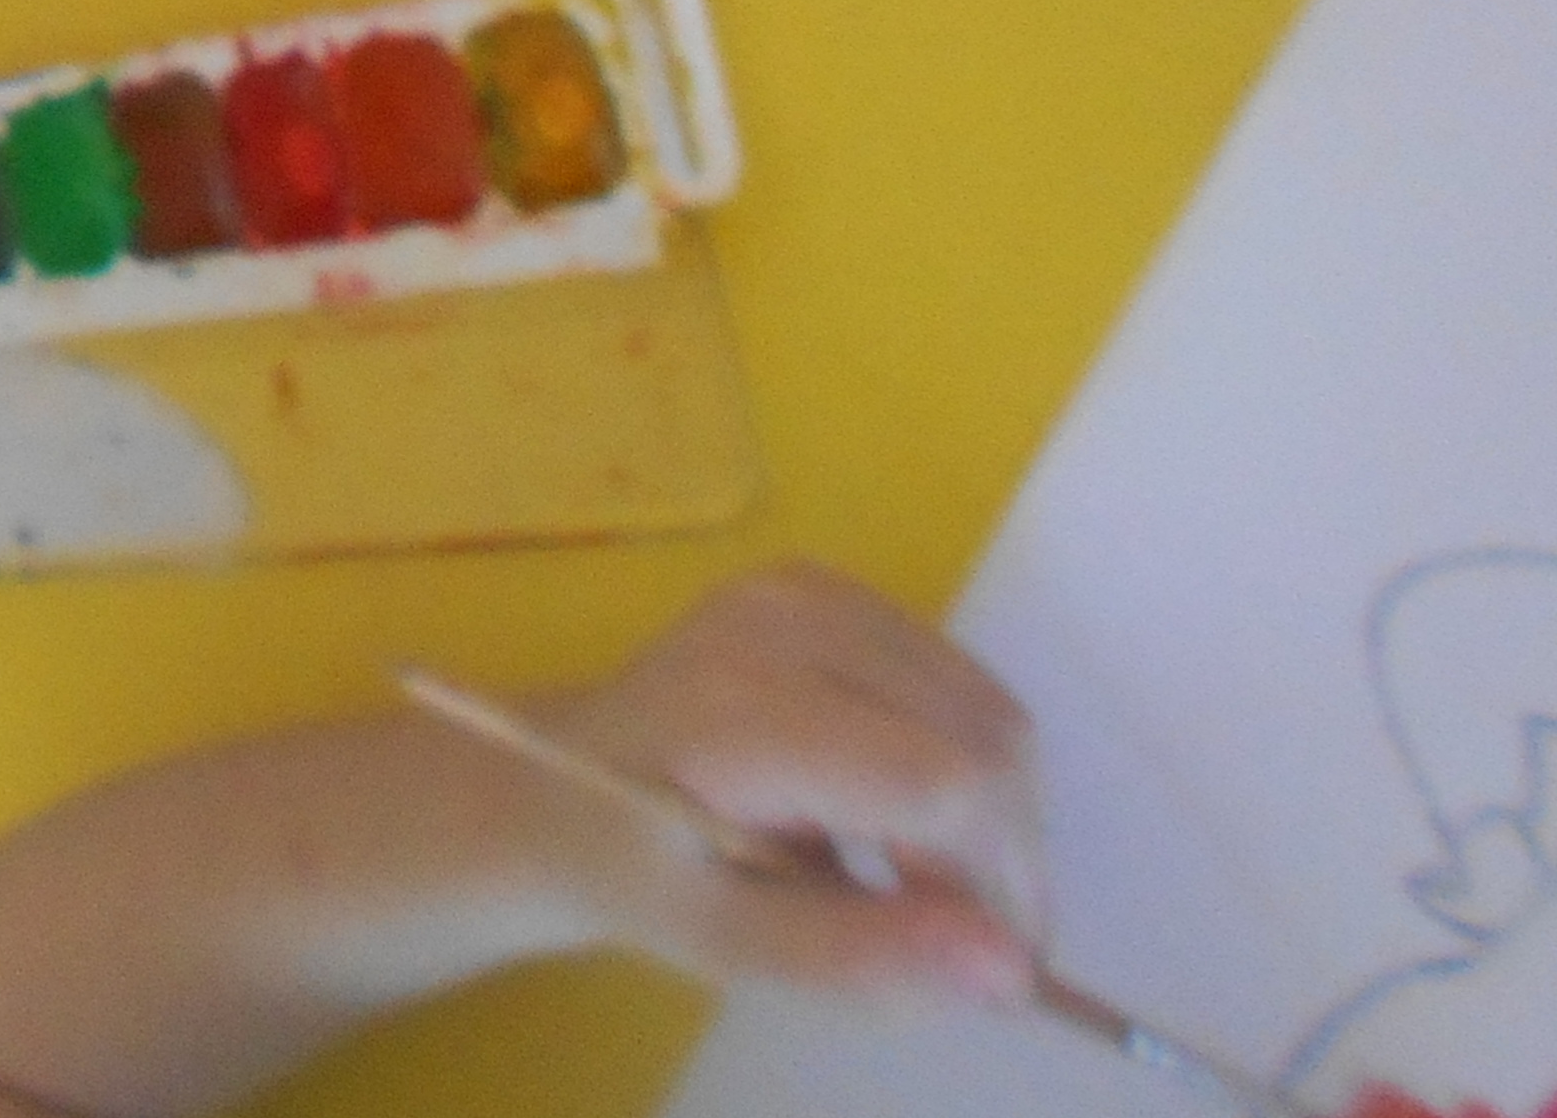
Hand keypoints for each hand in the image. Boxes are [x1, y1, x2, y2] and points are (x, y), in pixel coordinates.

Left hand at [538, 561, 1048, 1009]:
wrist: (548, 778)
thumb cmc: (630, 870)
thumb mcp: (725, 943)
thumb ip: (861, 956)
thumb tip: (1007, 969)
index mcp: (739, 711)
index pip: (942, 784)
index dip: (997, 883)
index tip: (990, 965)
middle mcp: (781, 622)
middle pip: (984, 741)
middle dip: (1001, 855)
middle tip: (945, 931)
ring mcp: (805, 590)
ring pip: (988, 710)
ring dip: (989, 810)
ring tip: (907, 875)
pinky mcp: (827, 586)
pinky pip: (958, 681)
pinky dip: (963, 757)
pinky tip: (893, 809)